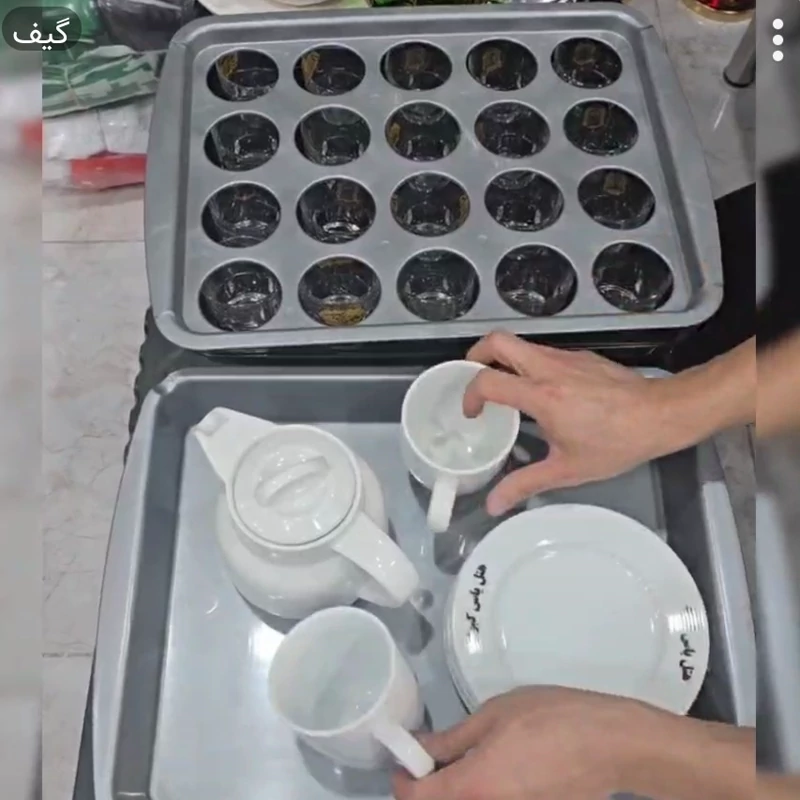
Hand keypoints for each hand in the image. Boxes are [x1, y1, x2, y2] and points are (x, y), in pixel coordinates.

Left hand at [391, 687, 663, 799]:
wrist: (610, 744)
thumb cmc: (551, 719)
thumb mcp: (494, 715)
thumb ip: (452, 738)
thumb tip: (420, 748)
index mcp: (472, 785)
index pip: (417, 798)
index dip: (402, 781)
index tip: (404, 762)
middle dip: (430, 789)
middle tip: (433, 760)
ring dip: (458, 790)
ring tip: (467, 760)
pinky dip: (483, 793)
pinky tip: (496, 769)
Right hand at [463, 332, 678, 515]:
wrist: (661, 415)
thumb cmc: (615, 443)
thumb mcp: (567, 469)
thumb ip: (525, 483)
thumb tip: (493, 505)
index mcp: (541, 395)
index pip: (488, 380)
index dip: (470, 394)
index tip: (472, 413)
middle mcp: (549, 367)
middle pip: (498, 340)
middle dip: (476, 355)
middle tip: (473, 379)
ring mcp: (566, 357)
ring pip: (521, 344)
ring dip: (503, 361)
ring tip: (504, 390)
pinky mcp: (581, 356)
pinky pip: (543, 352)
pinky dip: (529, 365)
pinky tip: (541, 393)